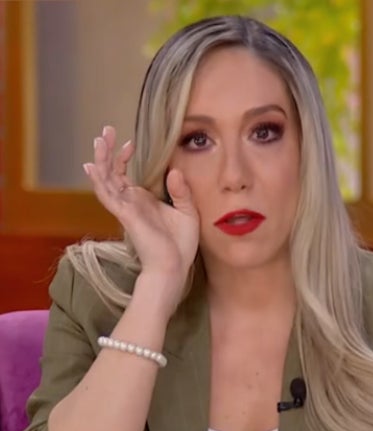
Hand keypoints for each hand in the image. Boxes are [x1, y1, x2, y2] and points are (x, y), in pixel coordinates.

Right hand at [84, 126, 199, 306]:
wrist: (174, 266)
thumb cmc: (180, 244)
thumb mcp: (188, 212)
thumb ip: (181, 191)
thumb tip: (174, 170)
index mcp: (143, 200)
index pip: (126, 174)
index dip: (124, 157)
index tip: (129, 142)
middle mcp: (131, 202)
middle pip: (112, 172)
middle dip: (107, 152)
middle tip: (105, 130)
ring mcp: (126, 208)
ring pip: (107, 180)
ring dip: (101, 160)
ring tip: (98, 140)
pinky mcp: (126, 215)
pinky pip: (108, 195)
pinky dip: (100, 181)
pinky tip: (93, 167)